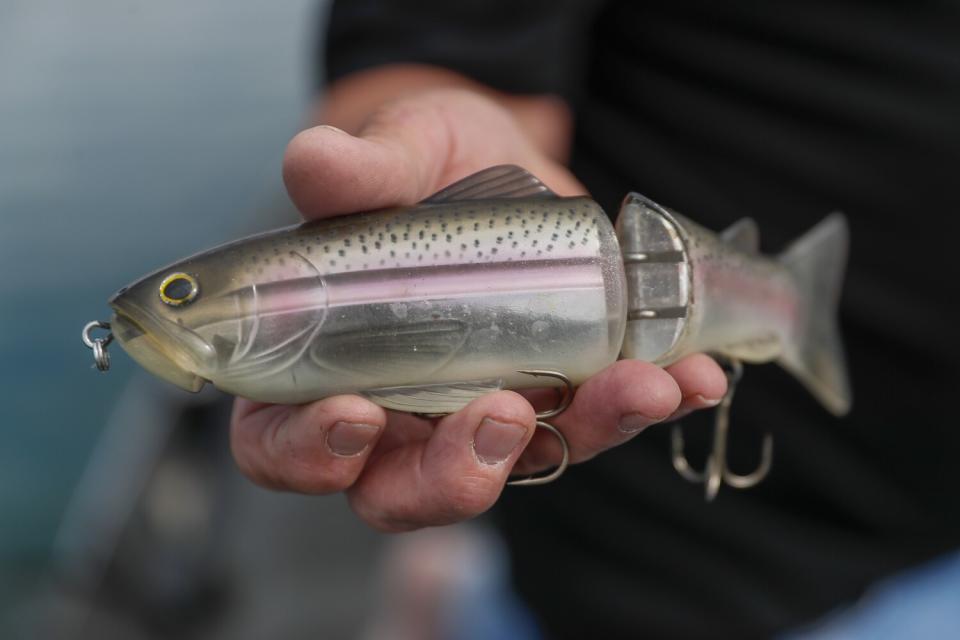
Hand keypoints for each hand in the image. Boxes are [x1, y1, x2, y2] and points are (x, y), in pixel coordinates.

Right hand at [231, 87, 726, 531]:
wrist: (498, 154)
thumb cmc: (420, 163)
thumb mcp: (395, 153)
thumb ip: (358, 170)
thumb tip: (312, 160)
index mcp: (319, 365)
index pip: (284, 444)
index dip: (309, 453)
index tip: (357, 413)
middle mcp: (394, 412)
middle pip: (400, 491)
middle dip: (453, 477)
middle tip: (501, 418)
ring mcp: (479, 414)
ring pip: (515, 468)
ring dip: (583, 436)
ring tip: (637, 386)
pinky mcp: (556, 400)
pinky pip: (596, 423)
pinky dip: (645, 405)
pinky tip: (690, 375)